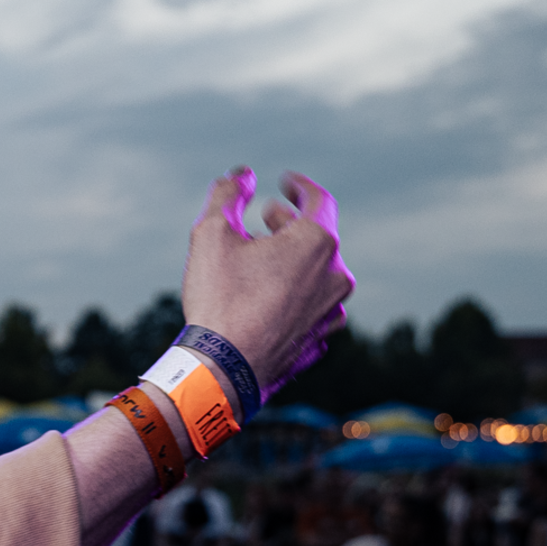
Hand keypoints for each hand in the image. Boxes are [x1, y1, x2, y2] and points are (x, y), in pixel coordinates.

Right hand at [181, 168, 353, 399]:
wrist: (222, 370)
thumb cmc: (218, 299)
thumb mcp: (211, 233)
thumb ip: (228, 194)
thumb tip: (243, 174)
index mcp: (316, 242)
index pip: (318, 199)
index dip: (299, 186)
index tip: (284, 182)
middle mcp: (335, 275)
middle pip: (319, 236)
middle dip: (289, 224)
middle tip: (263, 221)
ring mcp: (330, 311)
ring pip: (317, 274)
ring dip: (292, 261)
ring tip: (261, 264)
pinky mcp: (319, 340)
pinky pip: (312, 306)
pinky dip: (295, 295)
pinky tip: (270, 299)